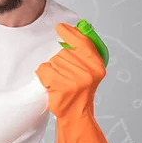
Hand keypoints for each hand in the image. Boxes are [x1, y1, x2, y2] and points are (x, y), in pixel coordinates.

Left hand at [35, 23, 114, 142]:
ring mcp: (76, 80)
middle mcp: (89, 72)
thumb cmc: (79, 90)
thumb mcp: (88, 70)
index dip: (70, 33)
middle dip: (59, 60)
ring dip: (51, 69)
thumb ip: (83, 51)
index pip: (82, 42)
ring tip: (59, 81)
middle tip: (64, 74)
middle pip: (63, 52)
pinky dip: (44, 76)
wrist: (76, 114)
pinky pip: (45, 70)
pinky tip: (52, 85)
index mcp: (97, 65)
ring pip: (53, 61)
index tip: (60, 28)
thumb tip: (74, 28)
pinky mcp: (63, 87)